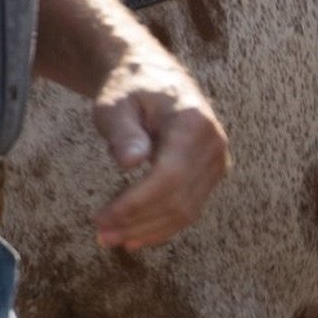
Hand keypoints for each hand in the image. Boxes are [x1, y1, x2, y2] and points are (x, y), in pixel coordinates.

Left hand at [87, 45, 230, 250]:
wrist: (154, 77)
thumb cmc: (131, 90)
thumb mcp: (117, 105)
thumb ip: (124, 132)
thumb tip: (131, 162)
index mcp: (193, 122)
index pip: (168, 176)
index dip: (135, 204)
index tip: (101, 218)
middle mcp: (213, 143)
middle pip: (178, 199)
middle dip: (137, 222)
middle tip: (100, 235)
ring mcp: (217, 160)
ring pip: (185, 211)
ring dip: (147, 230)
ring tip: (111, 239)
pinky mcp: (212, 173)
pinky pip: (190, 208)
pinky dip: (163, 227)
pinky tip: (136, 238)